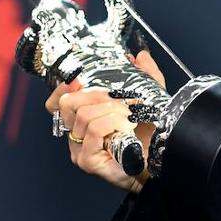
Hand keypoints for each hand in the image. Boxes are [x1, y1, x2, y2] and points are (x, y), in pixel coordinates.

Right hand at [45, 50, 165, 192]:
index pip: (58, 101)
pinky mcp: (86, 160)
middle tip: (122, 102)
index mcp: (84, 121)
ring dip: (112, 111)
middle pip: (69, 103)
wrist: (163, 164)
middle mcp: (77, 135)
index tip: (79, 79)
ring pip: (85, 115)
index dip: (64, 88)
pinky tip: (127, 128)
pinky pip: (93, 130)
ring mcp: (79, 149)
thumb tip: (141, 56)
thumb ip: (145, 76)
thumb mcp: (150, 100)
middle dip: (98, 95)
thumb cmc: (151, 137)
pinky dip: (112, 123)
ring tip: (130, 118)